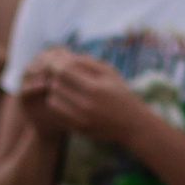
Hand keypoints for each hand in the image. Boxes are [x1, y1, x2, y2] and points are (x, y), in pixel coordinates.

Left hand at [18, 47, 145, 144]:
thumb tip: (63, 56)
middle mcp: (86, 105)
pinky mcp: (77, 129)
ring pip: (52, 100)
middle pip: (55, 85)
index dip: (56, 64)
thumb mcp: (110, 72)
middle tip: (59, 75)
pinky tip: (65, 101)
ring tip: (63, 88)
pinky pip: (56, 114)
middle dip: (54, 78)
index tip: (57, 63)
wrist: (132, 124)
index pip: (63, 72)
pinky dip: (57, 105)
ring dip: (54, 92)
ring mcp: (80, 120)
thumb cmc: (120, 93)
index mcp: (95, 88)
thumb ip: (87, 61)